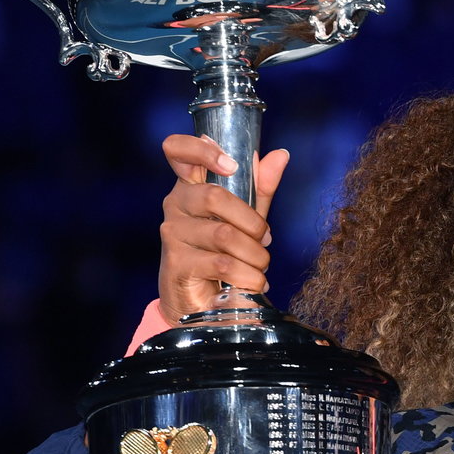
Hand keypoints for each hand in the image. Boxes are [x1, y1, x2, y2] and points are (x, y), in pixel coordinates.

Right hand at [157, 134, 289, 324]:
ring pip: (223, 234)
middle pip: (214, 196)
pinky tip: (254, 282)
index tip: (231, 165)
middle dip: (252, 222)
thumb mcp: (247, 218)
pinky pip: (221, 263)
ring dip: (254, 254)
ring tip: (260, 266)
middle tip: (264, 240)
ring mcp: (172, 233)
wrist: (203, 303)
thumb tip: (280, 155)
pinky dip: (248, 275)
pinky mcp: (176, 263)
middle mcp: (176, 204)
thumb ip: (261, 187)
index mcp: (190, 185)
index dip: (201, 150)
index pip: (178, 150)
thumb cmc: (224, 253)